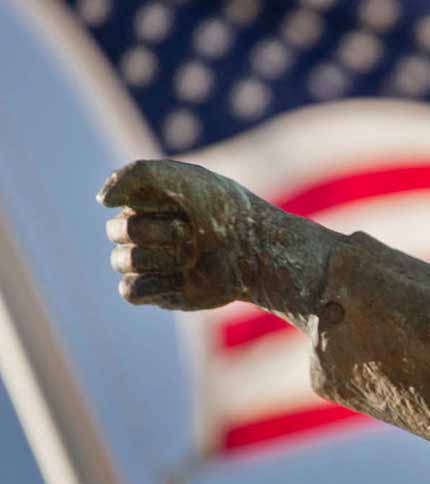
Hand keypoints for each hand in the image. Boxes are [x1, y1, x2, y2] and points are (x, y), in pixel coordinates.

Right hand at [97, 159, 267, 310]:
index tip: (182, 203)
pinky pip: (129, 291)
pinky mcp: (158, 291)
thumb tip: (101, 201)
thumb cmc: (225, 211)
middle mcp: (144, 230)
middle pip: (116, 231)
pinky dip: (154, 284)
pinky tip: (183, 279)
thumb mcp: (185, 179)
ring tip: (193, 255)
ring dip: (160, 257)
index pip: (116, 200)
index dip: (149, 203)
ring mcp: (150, 262)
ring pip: (120, 261)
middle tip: (192, 232)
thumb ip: (137, 174)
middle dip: (156, 231)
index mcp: (146, 201)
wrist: (258, 252)